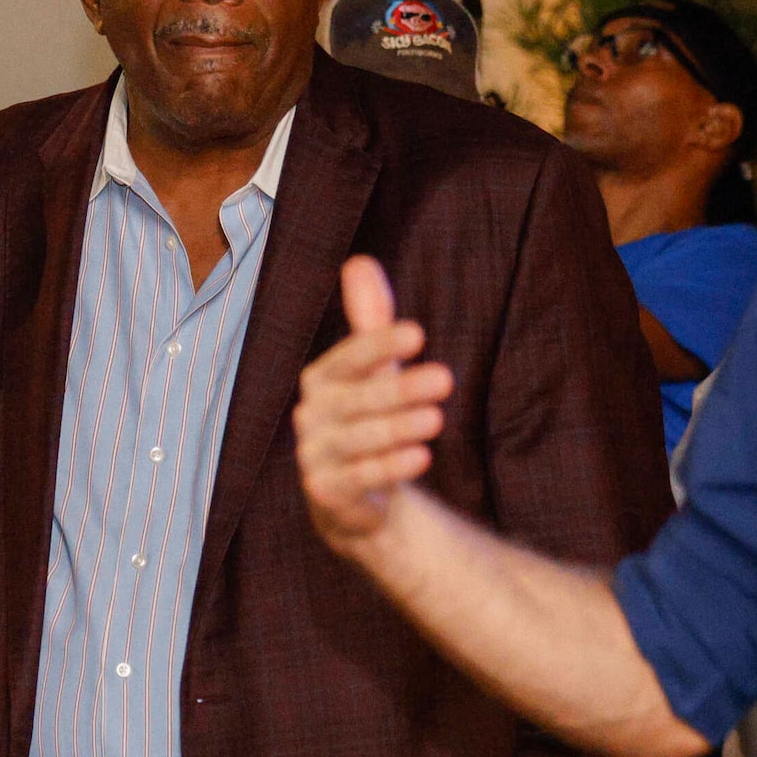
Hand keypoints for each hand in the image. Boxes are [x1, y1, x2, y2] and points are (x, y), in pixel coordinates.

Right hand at [294, 257, 454, 551]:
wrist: (358, 494)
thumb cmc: (369, 417)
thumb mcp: (374, 370)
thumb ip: (370, 320)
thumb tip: (359, 261)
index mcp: (321, 379)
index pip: (348, 357)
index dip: (379, 344)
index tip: (418, 334)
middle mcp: (311, 415)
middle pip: (357, 400)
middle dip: (401, 389)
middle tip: (445, 379)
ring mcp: (314, 455)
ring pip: (359, 439)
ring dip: (398, 428)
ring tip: (436, 419)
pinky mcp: (325, 493)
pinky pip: (358, 478)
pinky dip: (390, 468)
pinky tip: (422, 456)